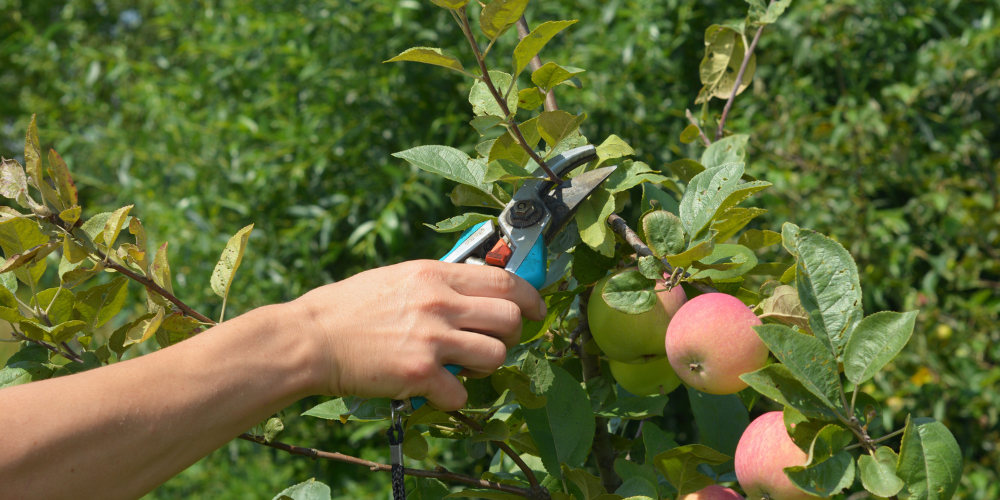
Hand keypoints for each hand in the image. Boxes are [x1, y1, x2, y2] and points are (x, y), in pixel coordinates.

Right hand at [290, 260, 546, 409]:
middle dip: (510, 335)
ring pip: (496, 355)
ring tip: (461, 366)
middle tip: (490, 343)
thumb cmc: (348, 308)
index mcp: (434, 275)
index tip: (535, 310)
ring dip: (484, 366)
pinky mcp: (419, 373)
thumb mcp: (398, 277)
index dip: (530, 297)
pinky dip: (452, 397)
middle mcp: (439, 303)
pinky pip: (461, 393)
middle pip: (510, 318)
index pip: (505, 280)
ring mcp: (431, 338)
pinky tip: (433, 389)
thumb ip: (437, 283)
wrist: (310, 339)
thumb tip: (474, 288)